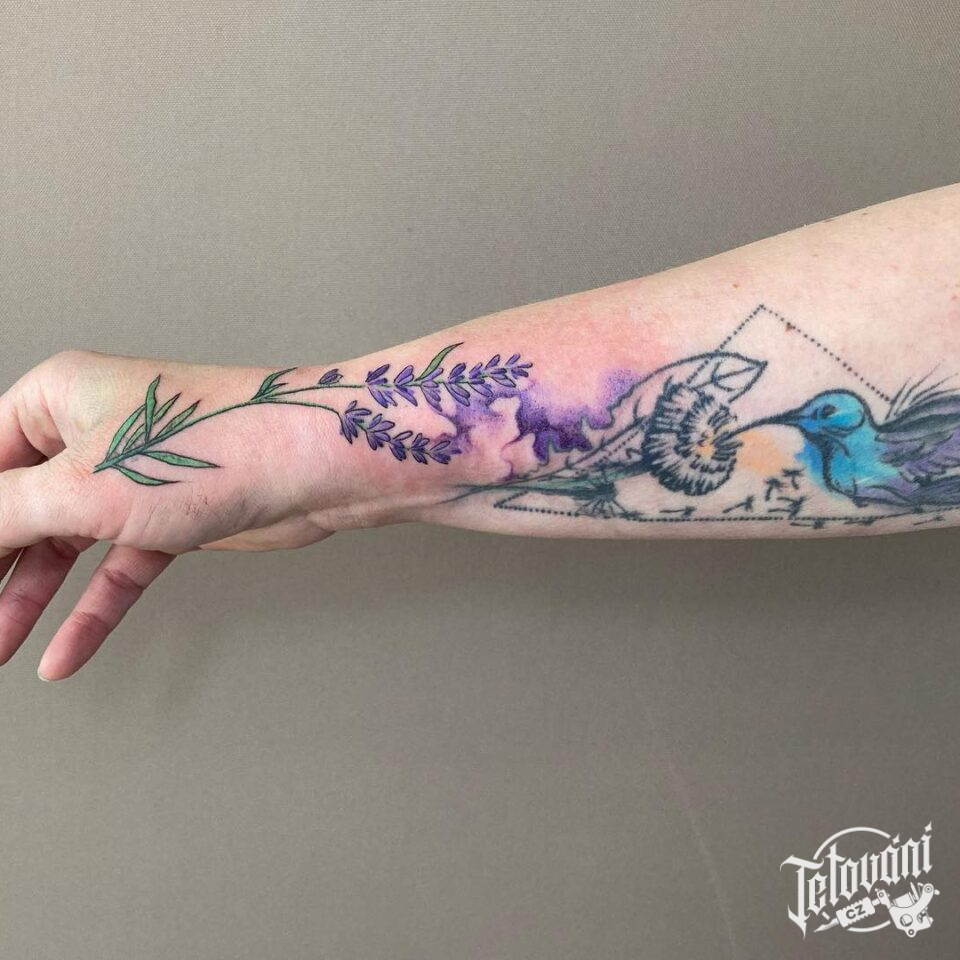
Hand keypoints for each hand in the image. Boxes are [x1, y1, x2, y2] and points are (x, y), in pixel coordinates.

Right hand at [0, 350, 355, 680]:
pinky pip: (117, 569)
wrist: (310, 466)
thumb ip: (4, 513)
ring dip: (30, 598)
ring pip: (66, 545)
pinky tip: (61, 655)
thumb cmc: (208, 448)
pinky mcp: (172, 519)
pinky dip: (90, 611)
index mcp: (58, 397)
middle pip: (20, 507)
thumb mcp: (79, 487)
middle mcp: (93, 433)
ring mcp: (135, 479)